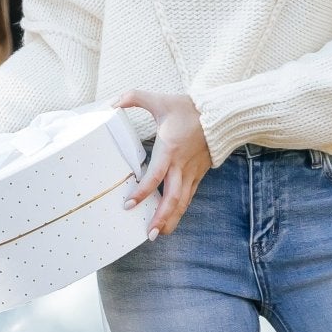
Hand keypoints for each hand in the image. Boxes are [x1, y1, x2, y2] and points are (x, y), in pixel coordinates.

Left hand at [116, 90, 210, 238]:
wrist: (220, 115)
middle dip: (161, 217)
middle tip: (149, 233)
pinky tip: (171, 220)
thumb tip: (111, 102)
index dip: (143, 192)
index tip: (129, 205)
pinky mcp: (198, 175)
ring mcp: (191, 172)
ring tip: (159, 234)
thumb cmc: (189, 109)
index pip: (155, 176)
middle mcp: (181, 165)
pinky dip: (179, 210)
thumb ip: (134, 98)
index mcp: (169, 149)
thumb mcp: (160, 100)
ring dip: (171, 219)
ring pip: (182, 202)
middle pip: (172, 198)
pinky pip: (188, 197)